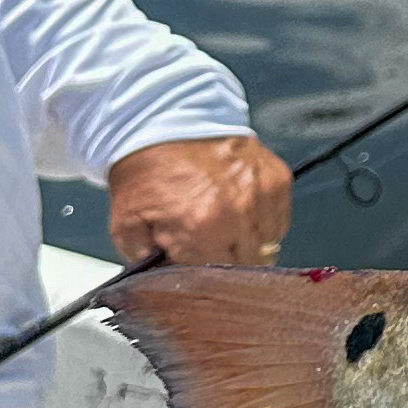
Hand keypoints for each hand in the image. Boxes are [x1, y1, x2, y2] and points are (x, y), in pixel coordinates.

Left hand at [108, 132, 293, 268]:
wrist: (164, 121)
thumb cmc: (147, 171)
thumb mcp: (127, 227)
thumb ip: (145, 265)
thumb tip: (162, 286)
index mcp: (200, 230)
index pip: (216, 280)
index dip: (204, 281)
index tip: (196, 274)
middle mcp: (238, 214)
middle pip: (248, 267)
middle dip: (228, 264)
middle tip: (209, 251)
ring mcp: (262, 195)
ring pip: (269, 246)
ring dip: (249, 245)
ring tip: (225, 229)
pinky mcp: (277, 180)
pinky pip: (280, 221)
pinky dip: (264, 223)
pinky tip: (240, 212)